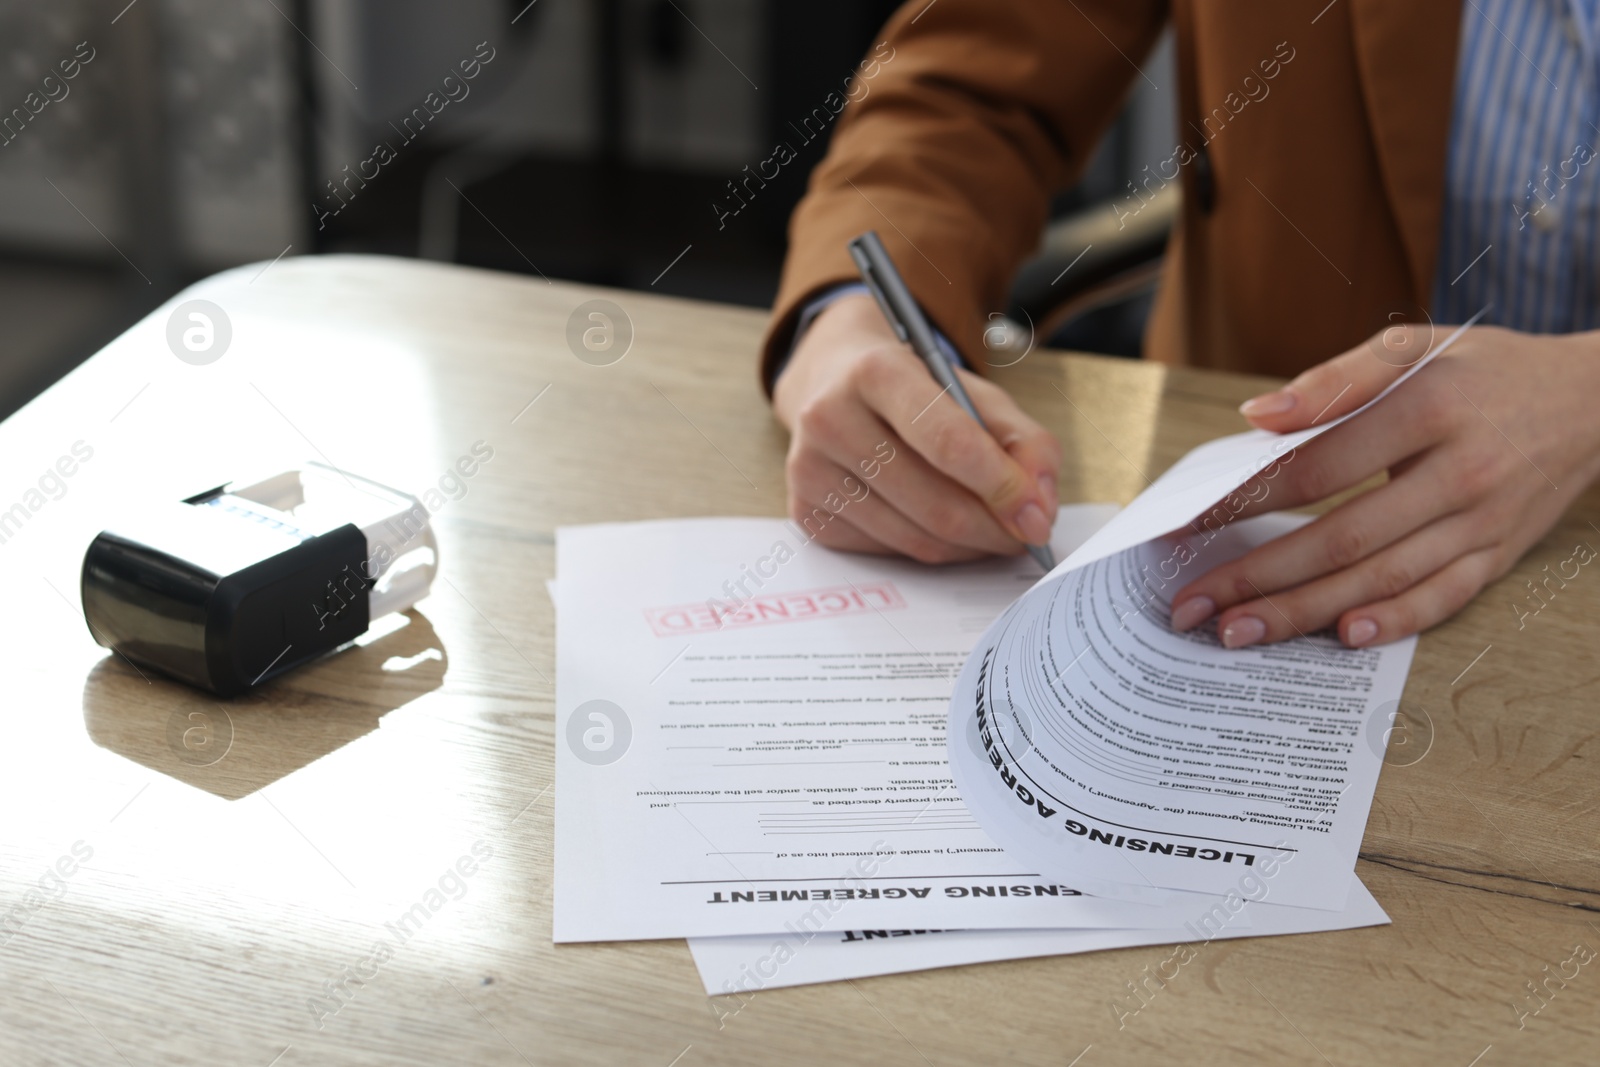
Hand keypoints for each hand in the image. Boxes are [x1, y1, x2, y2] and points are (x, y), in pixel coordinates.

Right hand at [772, 292, 1059, 562]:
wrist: (834, 380)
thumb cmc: (915, 390)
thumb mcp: (975, 394)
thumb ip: (1024, 442)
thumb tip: (1040, 509)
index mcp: (876, 372)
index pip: (948, 442)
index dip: (1001, 487)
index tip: (1037, 517)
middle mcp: (830, 418)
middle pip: (933, 502)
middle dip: (993, 529)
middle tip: (1024, 536)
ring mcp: (809, 469)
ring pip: (912, 538)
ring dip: (966, 547)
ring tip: (991, 532)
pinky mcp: (804, 510)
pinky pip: (886, 552)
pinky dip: (927, 548)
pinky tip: (939, 526)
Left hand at [1167, 324, 1599, 647]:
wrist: (1593, 400)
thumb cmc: (1486, 371)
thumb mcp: (1416, 348)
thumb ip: (1334, 380)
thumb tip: (1258, 417)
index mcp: (1429, 412)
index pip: (1318, 468)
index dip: (1247, 500)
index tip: (1191, 525)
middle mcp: (1459, 474)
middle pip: (1342, 538)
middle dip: (1259, 578)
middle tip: (1194, 607)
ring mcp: (1483, 522)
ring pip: (1382, 579)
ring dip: (1304, 612)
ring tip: (1239, 633)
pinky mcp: (1500, 555)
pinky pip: (1443, 599)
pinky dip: (1394, 622)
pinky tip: (1341, 636)